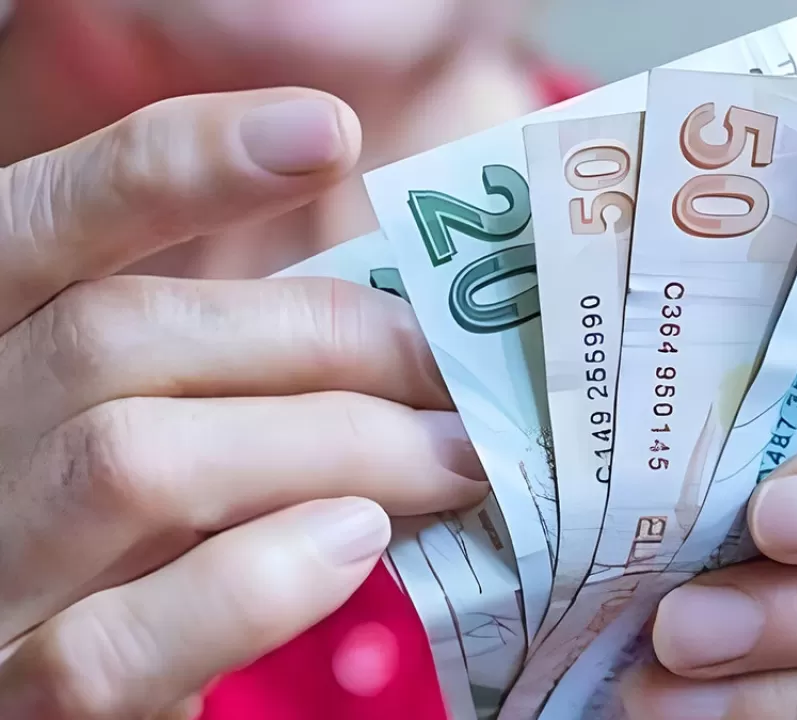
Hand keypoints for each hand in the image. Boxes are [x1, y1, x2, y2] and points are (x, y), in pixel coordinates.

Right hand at [0, 88, 488, 718]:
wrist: (62, 689)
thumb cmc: (127, 548)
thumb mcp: (155, 428)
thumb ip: (227, 373)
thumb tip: (400, 329)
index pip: (41, 223)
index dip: (174, 166)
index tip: (330, 130)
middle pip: (118, 335)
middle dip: (323, 339)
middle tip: (458, 371)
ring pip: (133, 461)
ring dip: (332, 448)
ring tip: (453, 461)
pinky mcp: (18, 701)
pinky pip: (119, 641)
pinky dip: (256, 583)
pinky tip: (353, 548)